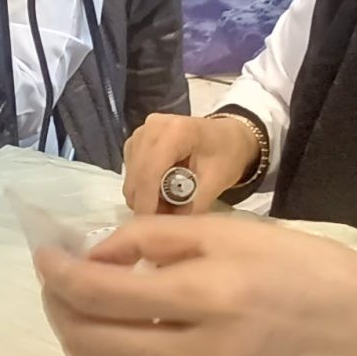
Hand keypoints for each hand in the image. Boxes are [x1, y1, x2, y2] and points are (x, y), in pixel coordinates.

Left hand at [34, 217, 356, 355]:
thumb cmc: (297, 268)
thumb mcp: (229, 231)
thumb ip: (152, 239)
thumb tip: (91, 257)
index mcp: (210, 296)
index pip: (102, 293)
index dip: (58, 273)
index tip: (44, 256)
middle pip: (89, 342)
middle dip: (59, 308)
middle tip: (60, 284)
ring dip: (78, 347)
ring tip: (88, 317)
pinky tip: (118, 354)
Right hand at [120, 112, 266, 216]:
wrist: (226, 137)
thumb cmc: (226, 156)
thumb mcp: (217, 182)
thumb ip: (193, 205)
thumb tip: (168, 228)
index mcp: (176, 130)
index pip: (151, 170)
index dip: (148, 201)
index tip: (151, 227)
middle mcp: (151, 127)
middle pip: (137, 176)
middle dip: (147, 203)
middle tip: (169, 217)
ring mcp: (140, 133)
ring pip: (131, 178)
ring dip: (145, 197)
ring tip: (169, 202)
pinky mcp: (134, 142)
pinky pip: (130, 174)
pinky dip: (143, 188)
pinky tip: (162, 188)